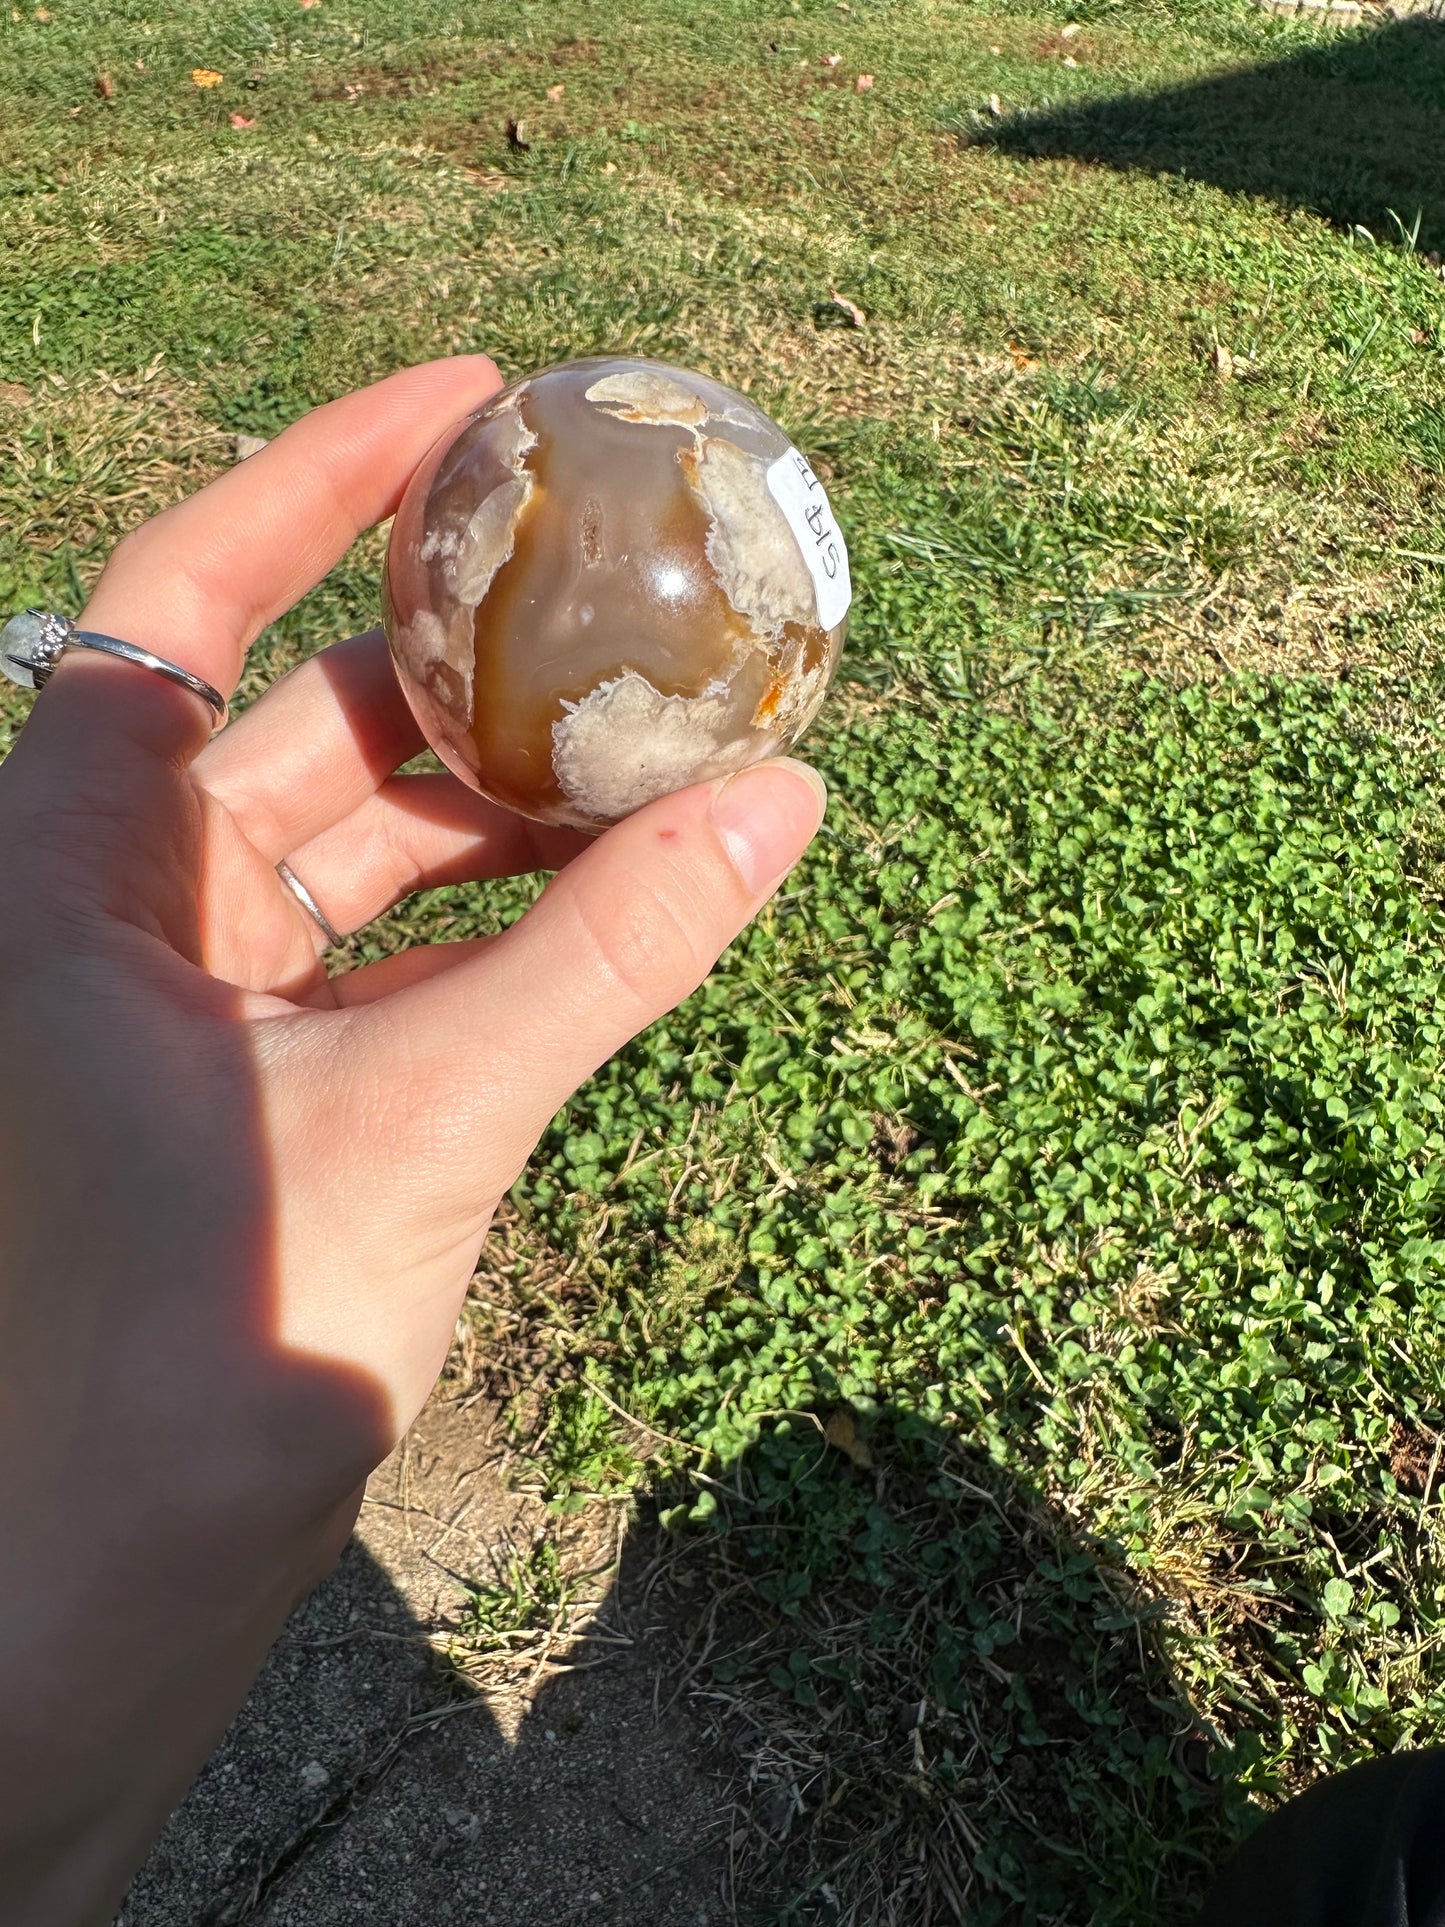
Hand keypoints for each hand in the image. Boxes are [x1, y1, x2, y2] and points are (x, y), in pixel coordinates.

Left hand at [0, 358, 825, 1924]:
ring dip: (505, 795)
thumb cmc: (209, 1347)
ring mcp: (199, 999)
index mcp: (79, 869)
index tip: (466, 403)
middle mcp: (125, 908)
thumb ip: (608, 955)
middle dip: (460, 650)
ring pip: (367, 842)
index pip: (179, 598)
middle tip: (613, 575)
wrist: (122, 1576)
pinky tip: (621, 877)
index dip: (314, 476)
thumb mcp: (431, 1113)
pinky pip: (402, 946)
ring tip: (656, 728)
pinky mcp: (273, 1081)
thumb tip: (780, 807)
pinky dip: (505, 911)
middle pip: (305, 715)